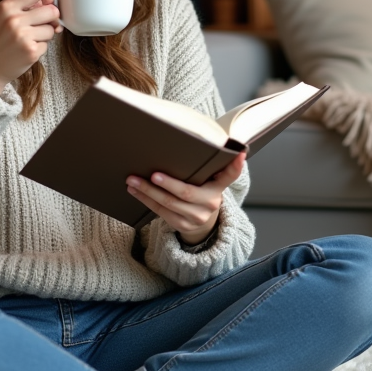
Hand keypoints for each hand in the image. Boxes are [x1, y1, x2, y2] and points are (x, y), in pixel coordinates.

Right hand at [0, 0, 60, 94]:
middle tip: (42, 25)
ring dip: (44, 35)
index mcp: (6, 6)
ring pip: (51, 29)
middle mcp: (14, 19)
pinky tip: (25, 51)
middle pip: (51, 10)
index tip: (48, 3)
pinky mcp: (30, 51)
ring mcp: (23, 36)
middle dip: (51, 19)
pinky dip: (40, 48)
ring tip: (28, 40)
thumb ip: (22, 5)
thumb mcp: (2, 16)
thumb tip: (49, 0)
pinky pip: (47, 45)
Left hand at [126, 152, 244, 245]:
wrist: (203, 223)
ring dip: (148, 191)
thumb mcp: (211, 181)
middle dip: (167, 184)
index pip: (229, 176)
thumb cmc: (202, 192)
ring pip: (169, 204)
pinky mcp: (181, 225)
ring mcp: (195, 217)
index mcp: (218, 188)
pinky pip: (160, 212)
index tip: (239, 153)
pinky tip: (134, 191)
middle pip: (186, 193)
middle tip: (152, 174)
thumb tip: (217, 145)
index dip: (235, 166)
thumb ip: (212, 166)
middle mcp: (210, 203)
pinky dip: (145, 200)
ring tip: (132, 180)